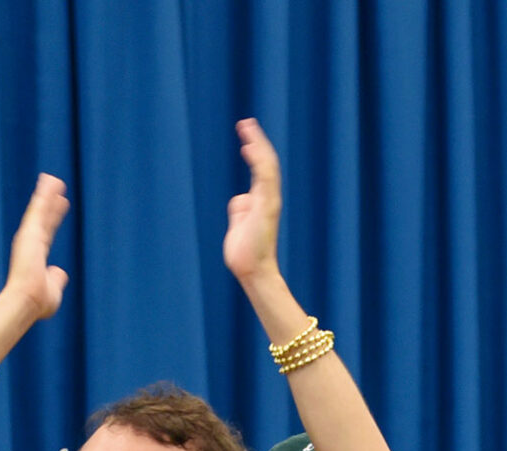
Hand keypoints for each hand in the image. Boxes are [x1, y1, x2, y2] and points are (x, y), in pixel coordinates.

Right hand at [0, 174, 69, 324]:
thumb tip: (61, 272)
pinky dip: (44, 195)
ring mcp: (29, 237)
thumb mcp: (53, 290)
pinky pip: (39, 208)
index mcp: (36, 256)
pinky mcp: (29, 232)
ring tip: (53, 178)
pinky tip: (50, 182)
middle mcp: (31, 244)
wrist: (26, 301)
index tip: (61, 205)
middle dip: (50, 202)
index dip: (54, 218)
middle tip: (56, 185)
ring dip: (46, 193)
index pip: (47, 232)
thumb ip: (57, 279)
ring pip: (40, 209)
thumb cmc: (38, 303)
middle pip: (44, 217)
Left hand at [223, 119, 283, 286]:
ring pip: (267, 167)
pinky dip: (259, 162)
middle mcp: (268, 198)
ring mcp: (269, 202)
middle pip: (265, 163)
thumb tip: (240, 199)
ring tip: (247, 127)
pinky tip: (250, 147)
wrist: (253, 271)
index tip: (246, 136)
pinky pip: (265, 179)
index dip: (254, 151)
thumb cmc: (245, 254)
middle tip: (246, 123)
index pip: (260, 170)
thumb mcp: (238, 226)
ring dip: (258, 145)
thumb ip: (240, 210)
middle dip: (257, 141)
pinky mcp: (267, 207)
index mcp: (261, 201)